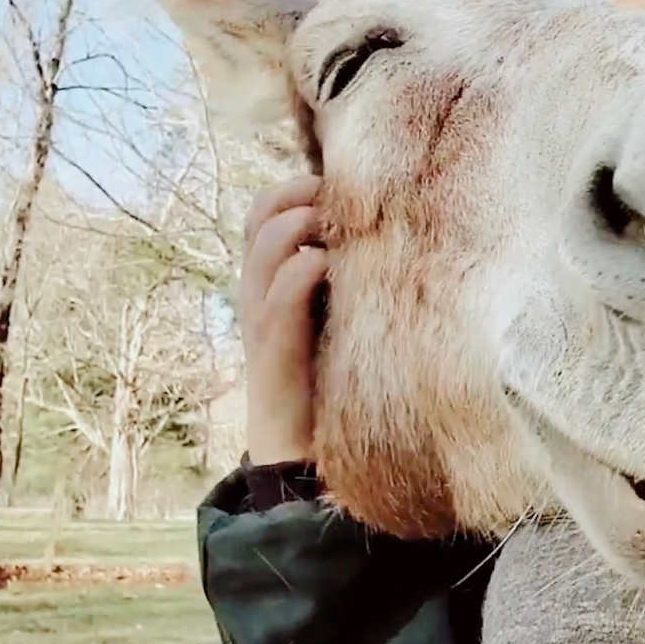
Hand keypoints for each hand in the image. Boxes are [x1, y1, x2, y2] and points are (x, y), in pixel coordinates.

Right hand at [238, 175, 328, 465]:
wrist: (300, 456)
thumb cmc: (330, 379)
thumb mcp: (337, 316)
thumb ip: (345, 277)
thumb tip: (387, 234)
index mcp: (268, 281)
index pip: (263, 212)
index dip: (293, 188)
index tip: (336, 187)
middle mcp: (257, 294)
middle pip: (259, 217)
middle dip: (296, 195)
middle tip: (337, 202)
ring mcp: (261, 322)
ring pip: (266, 248)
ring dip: (302, 225)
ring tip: (337, 233)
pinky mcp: (274, 355)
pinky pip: (280, 299)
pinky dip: (304, 272)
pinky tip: (329, 268)